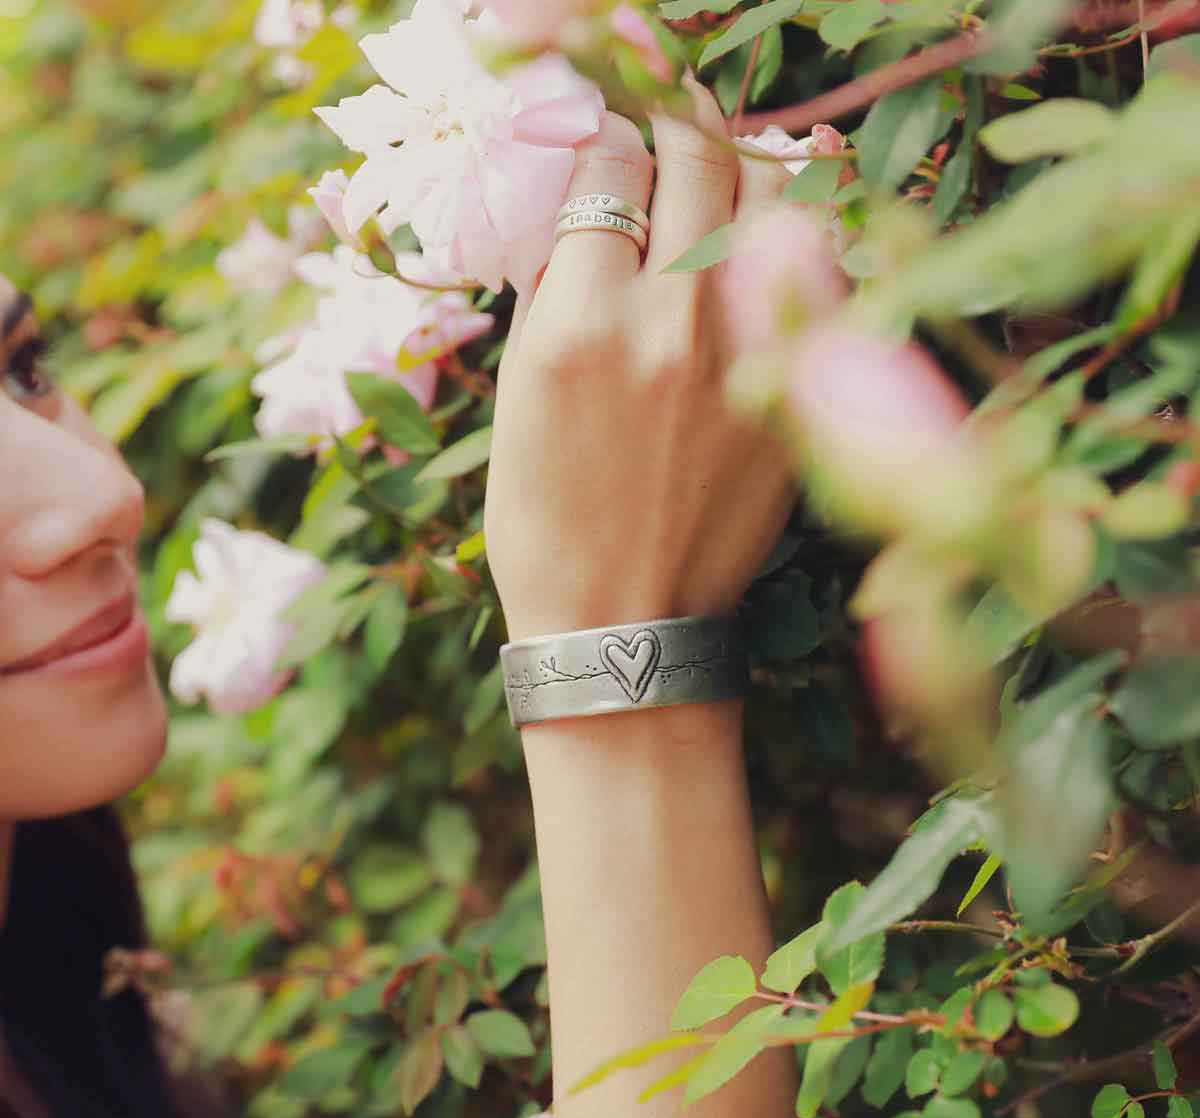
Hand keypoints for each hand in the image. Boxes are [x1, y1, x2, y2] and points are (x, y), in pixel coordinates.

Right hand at [486, 80, 795, 642]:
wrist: (621, 619)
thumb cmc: (546, 520)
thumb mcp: (520, 396)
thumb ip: (555, 291)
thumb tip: (587, 209)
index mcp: (580, 323)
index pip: (606, 162)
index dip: (603, 129)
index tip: (606, 133)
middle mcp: (669, 321)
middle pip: (692, 152)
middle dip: (675, 114)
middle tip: (667, 113)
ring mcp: (746, 352)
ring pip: (771, 190)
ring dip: (746, 153)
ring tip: (726, 153)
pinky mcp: (797, 390)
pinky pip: (823, 264)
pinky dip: (805, 221)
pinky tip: (790, 205)